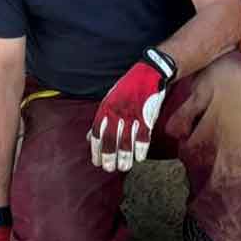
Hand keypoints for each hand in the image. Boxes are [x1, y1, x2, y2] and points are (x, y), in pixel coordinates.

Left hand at [87, 48, 175, 171]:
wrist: (151, 72)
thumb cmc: (129, 87)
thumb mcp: (111, 99)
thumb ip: (101, 118)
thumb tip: (89, 137)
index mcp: (106, 107)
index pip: (97, 132)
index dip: (96, 149)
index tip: (96, 162)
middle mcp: (117, 112)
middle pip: (110, 139)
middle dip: (108, 156)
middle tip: (108, 168)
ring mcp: (132, 114)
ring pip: (126, 140)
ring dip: (125, 156)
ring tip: (123, 167)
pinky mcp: (147, 115)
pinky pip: (143, 135)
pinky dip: (141, 148)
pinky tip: (140, 157)